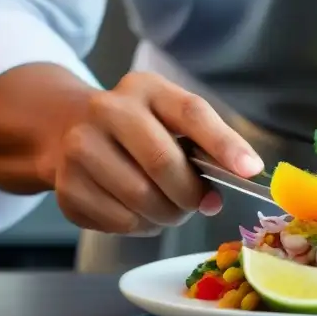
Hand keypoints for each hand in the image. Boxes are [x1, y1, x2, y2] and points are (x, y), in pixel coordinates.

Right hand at [52, 72, 263, 233]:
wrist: (66, 130)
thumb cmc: (138, 130)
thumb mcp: (171, 121)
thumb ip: (205, 148)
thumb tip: (221, 193)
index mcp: (146, 89)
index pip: (191, 112)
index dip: (224, 143)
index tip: (250, 170)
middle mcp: (107, 110)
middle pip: (163, 163)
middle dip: (189, 194)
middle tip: (198, 203)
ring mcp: (80, 147)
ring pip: (140, 199)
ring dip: (166, 215)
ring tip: (167, 208)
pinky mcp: (66, 186)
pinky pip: (119, 221)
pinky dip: (140, 226)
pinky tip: (137, 211)